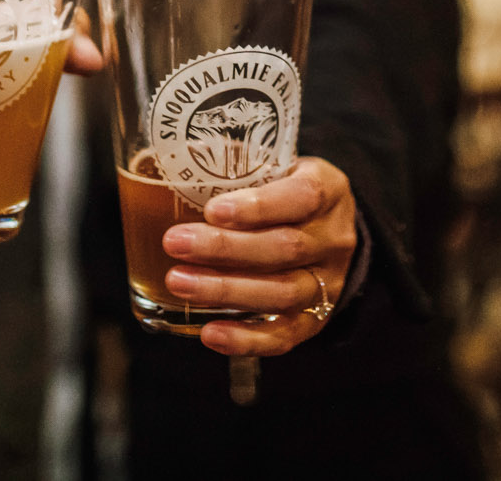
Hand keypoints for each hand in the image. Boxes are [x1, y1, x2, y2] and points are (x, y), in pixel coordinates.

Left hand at [160, 156, 357, 356]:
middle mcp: (333, 239)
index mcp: (327, 189)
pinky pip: (284, 336)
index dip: (259, 206)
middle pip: (285, 248)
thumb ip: (235, 165)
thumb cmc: (283, 190)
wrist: (326, 228)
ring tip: (178, 282)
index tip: (213, 210)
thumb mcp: (274, 166)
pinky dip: (246, 338)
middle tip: (176, 243)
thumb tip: (167, 162)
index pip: (302, 197)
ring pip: (282, 293)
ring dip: (226, 291)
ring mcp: (328, 283)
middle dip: (226, 249)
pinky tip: (210, 332)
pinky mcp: (315, 319)